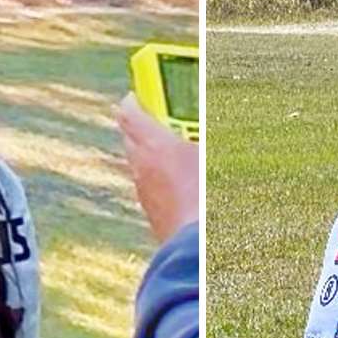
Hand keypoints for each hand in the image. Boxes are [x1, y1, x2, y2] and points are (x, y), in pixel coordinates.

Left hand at [115, 94, 199, 242]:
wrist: (193, 244)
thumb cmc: (205, 195)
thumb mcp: (208, 155)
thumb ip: (201, 138)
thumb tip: (202, 128)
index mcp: (153, 144)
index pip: (129, 111)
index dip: (134, 100)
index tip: (143, 94)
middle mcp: (140, 164)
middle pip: (129, 136)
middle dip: (141, 125)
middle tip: (163, 121)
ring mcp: (141, 188)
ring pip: (138, 162)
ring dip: (149, 153)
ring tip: (174, 153)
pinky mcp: (148, 208)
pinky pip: (146, 184)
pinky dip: (155, 177)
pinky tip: (177, 183)